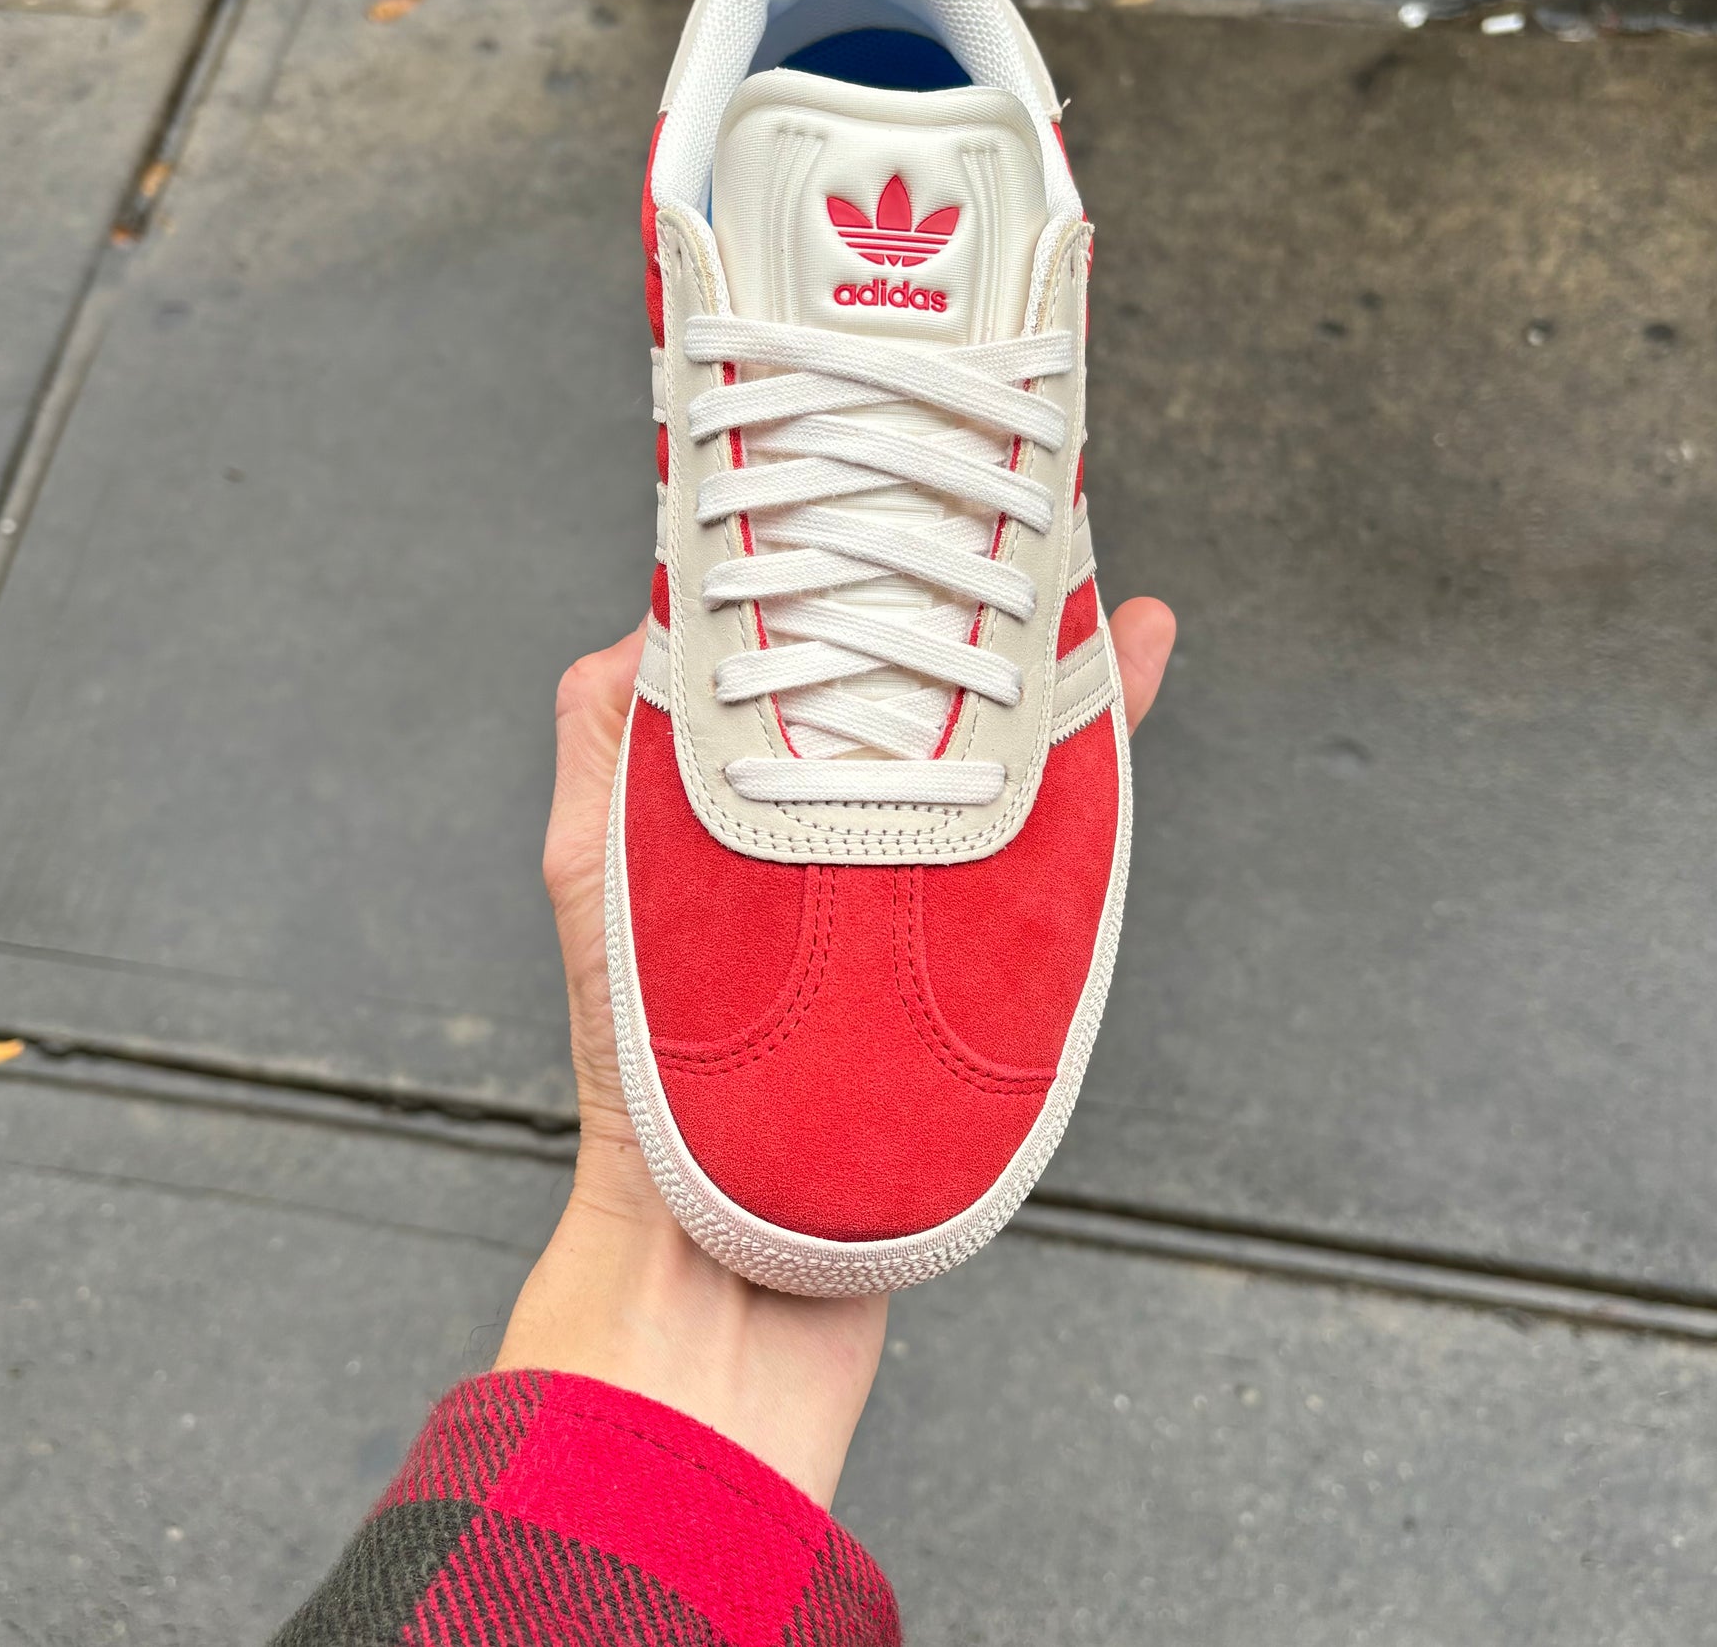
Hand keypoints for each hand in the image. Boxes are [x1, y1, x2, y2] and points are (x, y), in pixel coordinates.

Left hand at [498, 597, 1175, 1503]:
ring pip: (991, 746)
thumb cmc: (639, 1065)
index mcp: (746, 788)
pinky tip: (1127, 674)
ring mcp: (913, 875)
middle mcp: (838, 822)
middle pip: (917, 688)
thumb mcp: (589, 874)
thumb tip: (653, 616)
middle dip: (966, 601)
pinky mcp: (971, 931)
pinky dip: (1089, 756)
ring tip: (1092, 585)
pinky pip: (1042, 833)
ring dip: (1043, 663)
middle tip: (1018, 507)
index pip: (806, 649)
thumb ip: (604, 746)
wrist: (732, 1238)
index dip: (844, 565)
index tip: (882, 478)